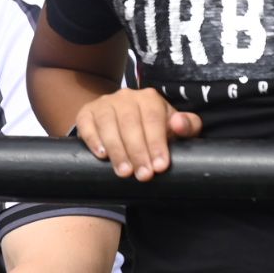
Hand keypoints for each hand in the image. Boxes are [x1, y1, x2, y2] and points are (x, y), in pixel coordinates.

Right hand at [74, 87, 201, 180]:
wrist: (122, 116)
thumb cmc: (154, 127)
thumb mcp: (174, 126)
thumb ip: (187, 125)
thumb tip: (179, 124)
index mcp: (149, 98)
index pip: (153, 119)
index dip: (156, 143)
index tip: (160, 167)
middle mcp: (125, 97)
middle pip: (130, 123)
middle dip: (137, 152)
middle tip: (143, 175)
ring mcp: (104, 103)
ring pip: (107, 123)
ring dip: (116, 149)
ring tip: (124, 172)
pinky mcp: (86, 112)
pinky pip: (87, 124)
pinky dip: (93, 139)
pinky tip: (102, 155)